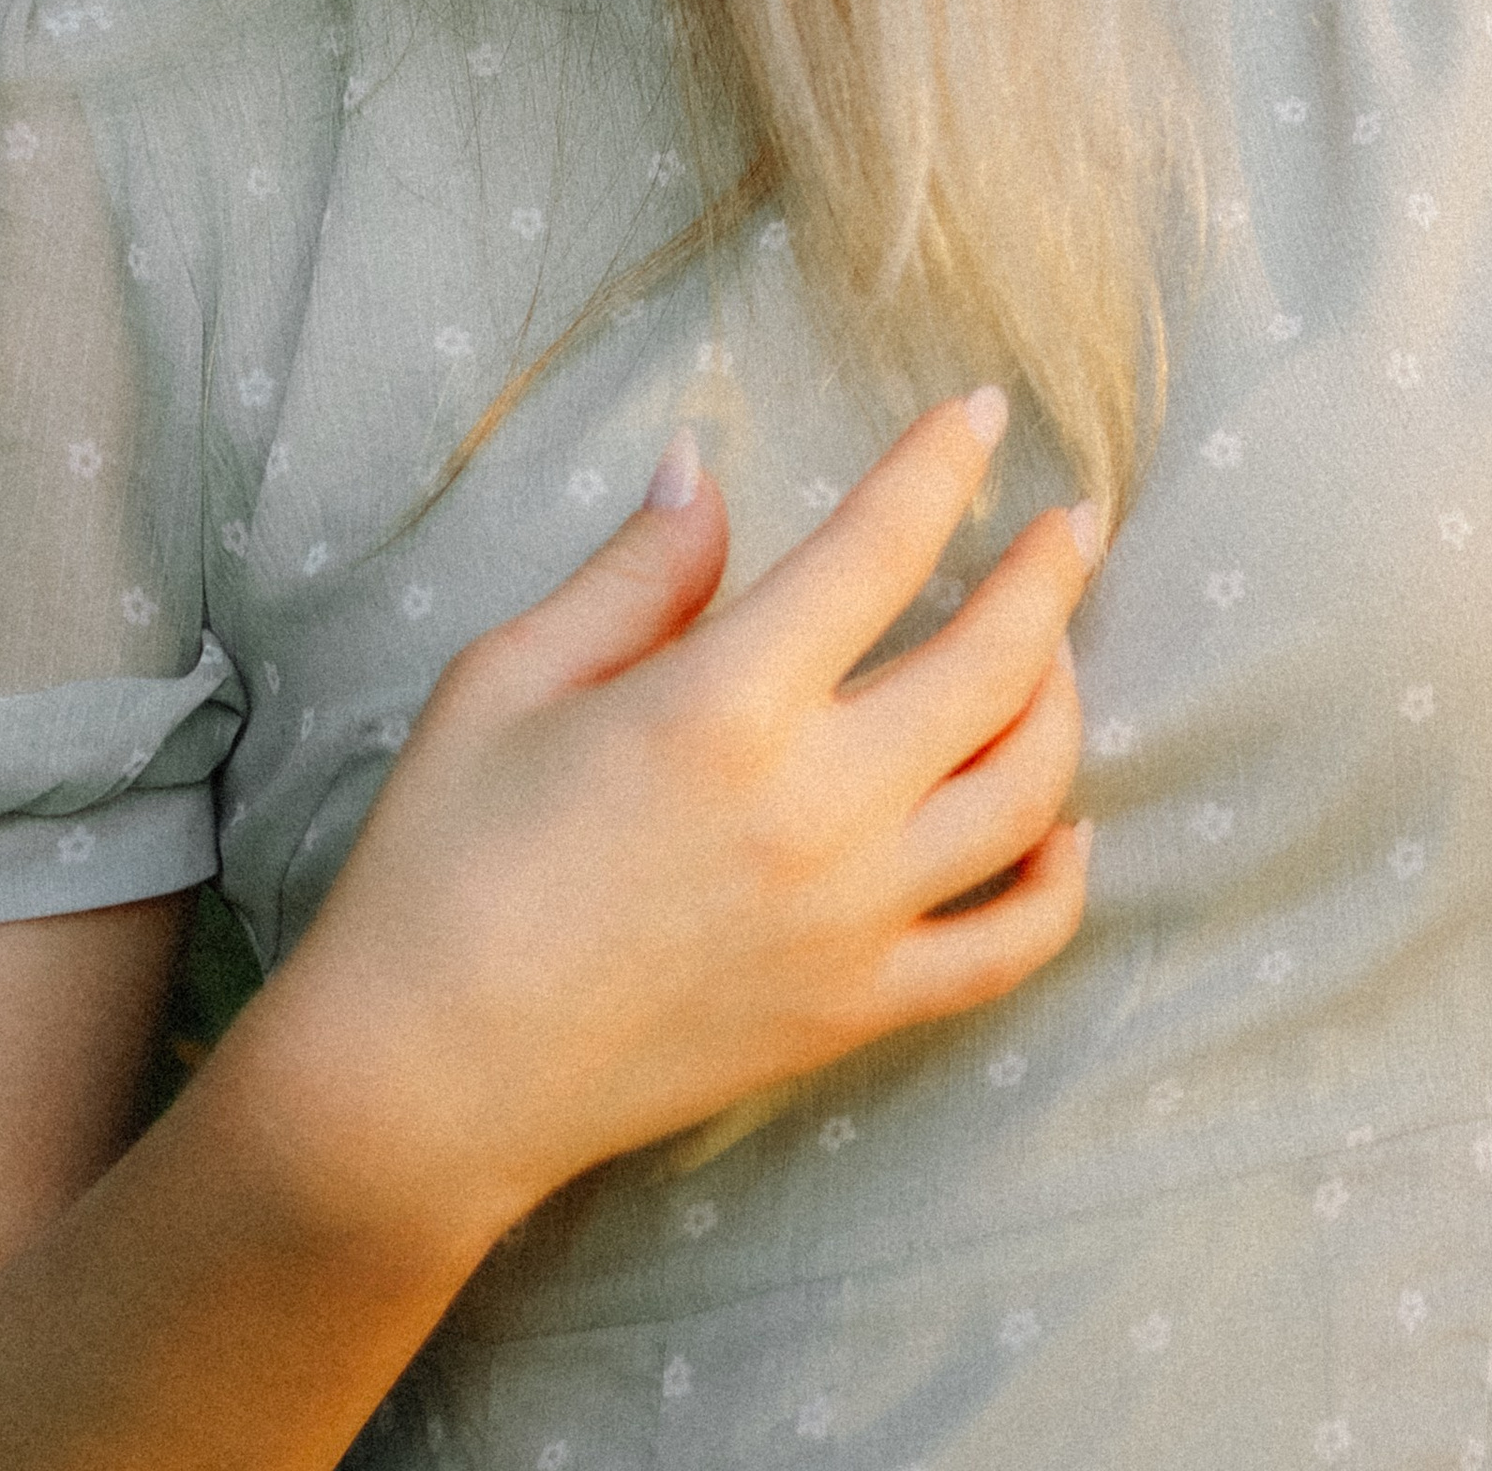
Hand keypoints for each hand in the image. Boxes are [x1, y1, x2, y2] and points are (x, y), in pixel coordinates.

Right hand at [227, 393, 1096, 1257]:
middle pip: (996, 663)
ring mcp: (849, 919)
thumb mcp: (509, 678)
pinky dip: (1061, 882)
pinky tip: (1065, 827)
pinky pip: (1007, 947)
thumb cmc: (441, 866)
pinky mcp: (853, 1010)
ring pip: (1028, 794)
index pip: (881, 547)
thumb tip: (703, 464)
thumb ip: (634, 572)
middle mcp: (814, 808)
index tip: (980, 408)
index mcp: (724, 705)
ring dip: (1063, 702)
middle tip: (1072, 520)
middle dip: (1052, 571)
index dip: (942, 463)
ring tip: (1054, 648)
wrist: (419, 1084)